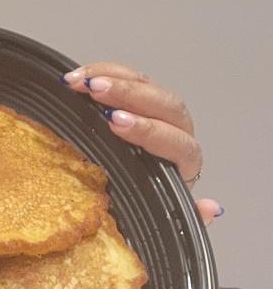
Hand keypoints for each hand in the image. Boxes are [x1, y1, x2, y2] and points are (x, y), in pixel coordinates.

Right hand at [62, 62, 220, 224]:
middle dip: (127, 93)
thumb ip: (188, 214)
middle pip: (164, 104)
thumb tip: (210, 208)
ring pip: (146, 84)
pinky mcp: (136, 97)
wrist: (142, 191)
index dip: (148, 130)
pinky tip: (77, 77)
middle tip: (95, 91)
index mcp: (185, 161)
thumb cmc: (149, 202)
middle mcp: (176, 130)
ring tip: (79, 81)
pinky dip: (101, 73)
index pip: (176, 141)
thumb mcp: (165, 216)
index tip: (115, 123)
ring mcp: (156, 110)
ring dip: (111, 77)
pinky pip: (126, 77)